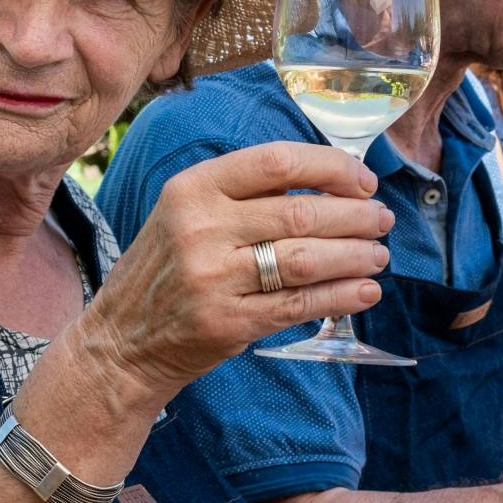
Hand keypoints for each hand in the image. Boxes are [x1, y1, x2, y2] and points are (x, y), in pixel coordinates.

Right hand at [76, 142, 392, 399]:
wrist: (122, 340)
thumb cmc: (167, 269)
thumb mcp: (186, 213)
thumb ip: (245, 194)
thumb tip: (333, 183)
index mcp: (192, 188)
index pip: (277, 162)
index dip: (331, 167)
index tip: (362, 180)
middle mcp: (200, 228)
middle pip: (300, 212)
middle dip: (354, 216)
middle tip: (381, 220)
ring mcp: (212, 277)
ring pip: (306, 258)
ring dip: (354, 256)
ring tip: (378, 255)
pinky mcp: (227, 322)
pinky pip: (299, 305)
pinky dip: (340, 296)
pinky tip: (365, 291)